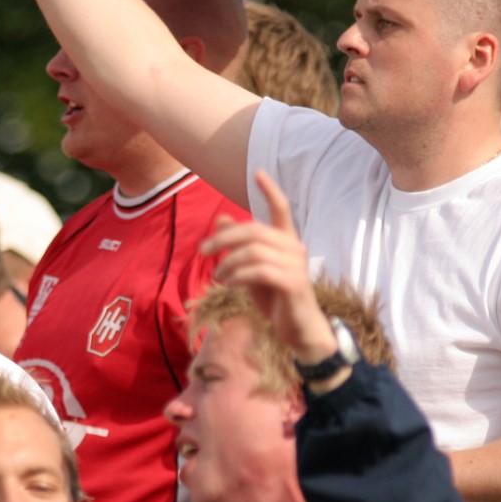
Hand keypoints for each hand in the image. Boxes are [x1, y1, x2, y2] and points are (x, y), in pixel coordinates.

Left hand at [204, 170, 337, 362]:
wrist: (298, 329)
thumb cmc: (276, 298)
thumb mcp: (252, 269)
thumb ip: (239, 246)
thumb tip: (220, 219)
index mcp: (287, 241)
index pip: (281, 209)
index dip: (270, 190)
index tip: (258, 171)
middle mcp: (295, 247)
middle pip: (254, 230)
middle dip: (224, 238)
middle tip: (202, 251)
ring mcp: (296, 265)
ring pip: (254, 251)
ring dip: (228, 262)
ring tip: (218, 275)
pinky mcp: (293, 283)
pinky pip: (260, 271)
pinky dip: (238, 275)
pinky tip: (228, 282)